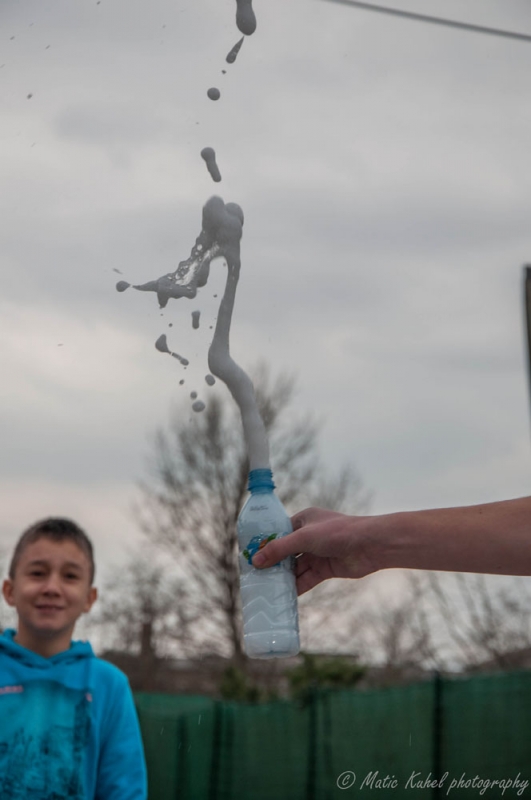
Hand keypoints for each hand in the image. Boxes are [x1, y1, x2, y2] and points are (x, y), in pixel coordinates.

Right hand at [252, 507, 380, 594]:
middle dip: (273, 564)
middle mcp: (310, 536)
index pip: (279, 532)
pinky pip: (307, 579)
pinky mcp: (326, 569)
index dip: (266, 545)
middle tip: (255, 577)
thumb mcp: (304, 538)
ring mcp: (318, 553)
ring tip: (266, 589)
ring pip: (296, 567)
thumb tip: (256, 561)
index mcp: (304, 520)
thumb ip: (280, 549)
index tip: (250, 556)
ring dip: (283, 578)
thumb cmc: (338, 532)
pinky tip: (284, 596)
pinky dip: (297, 587)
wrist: (371, 545)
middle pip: (286, 552)